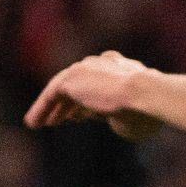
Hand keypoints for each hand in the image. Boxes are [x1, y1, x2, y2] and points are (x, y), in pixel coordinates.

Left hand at [25, 51, 161, 139]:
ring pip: (61, 90)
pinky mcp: (71, 79)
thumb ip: (125, 109)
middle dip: (67, 104)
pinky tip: (34, 123)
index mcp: (119, 67)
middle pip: (77, 85)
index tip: (80, 117)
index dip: (88, 102)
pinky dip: (41, 109)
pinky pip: (50, 95)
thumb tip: (114, 118)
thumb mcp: (139, 109)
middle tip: (59, 119)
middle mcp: (99, 63)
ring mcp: (83, 69)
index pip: (97, 84)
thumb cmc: (151, 107)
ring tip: (40, 123)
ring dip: (50, 108)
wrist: (145, 94)